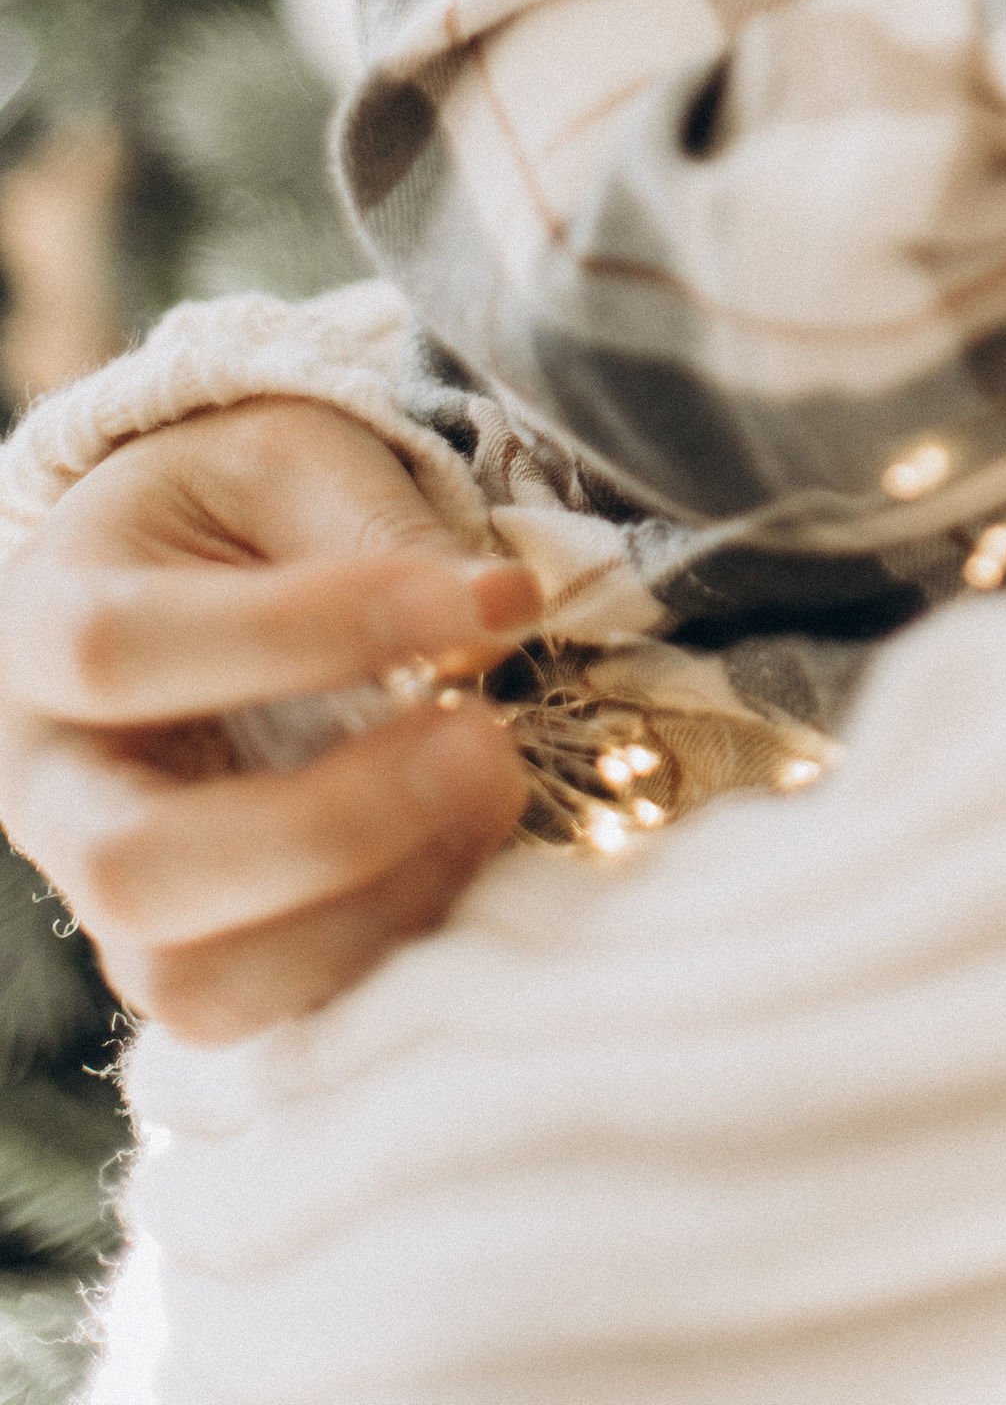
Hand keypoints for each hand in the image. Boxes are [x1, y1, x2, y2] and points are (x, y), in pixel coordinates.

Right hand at [0, 401, 534, 1045]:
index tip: (473, 601)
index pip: (120, 652)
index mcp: (42, 626)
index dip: (302, 632)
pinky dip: (387, 950)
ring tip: (491, 792)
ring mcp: (112, 896)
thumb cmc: (237, 509)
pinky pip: (275, 1015)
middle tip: (484, 741)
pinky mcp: (199, 956)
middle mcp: (51, 786)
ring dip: (371, 908)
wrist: (193, 573)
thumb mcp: (293, 459)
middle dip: (333, 826)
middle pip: (136, 869)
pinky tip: (470, 849)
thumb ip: (378, 528)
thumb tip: (493, 618)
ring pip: (197, 984)